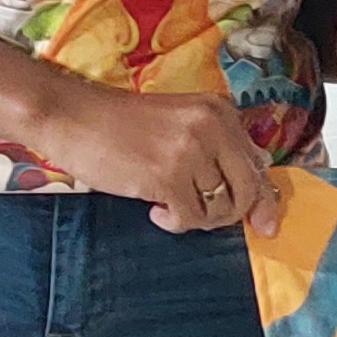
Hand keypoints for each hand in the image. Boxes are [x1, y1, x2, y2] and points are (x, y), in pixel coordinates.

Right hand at [30, 85, 282, 234]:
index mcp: (219, 111)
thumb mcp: (179, 121)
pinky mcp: (167, 176)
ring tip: (169, 206)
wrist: (71, 116)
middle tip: (203, 217)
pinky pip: (191, 218)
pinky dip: (175, 223)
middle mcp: (212, 127)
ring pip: (219, 209)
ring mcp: (191, 151)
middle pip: (248, 190)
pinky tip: (155, 211)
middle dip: (232, 214)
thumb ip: (217, 144)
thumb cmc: (121, 123)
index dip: (264, 199)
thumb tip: (258, 172)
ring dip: (196, 218)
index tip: (265, 224)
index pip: (256, 163)